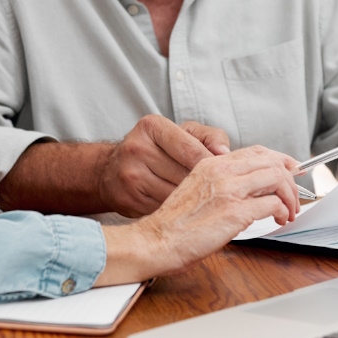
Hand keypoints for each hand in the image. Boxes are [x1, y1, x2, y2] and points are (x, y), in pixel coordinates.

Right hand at [94, 146, 298, 284]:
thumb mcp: (197, 189)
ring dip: (290, 195)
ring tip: (289, 211)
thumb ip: (221, 182)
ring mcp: (229, 190)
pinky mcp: (235, 211)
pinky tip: (279, 220)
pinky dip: (282, 211)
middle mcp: (221, 171)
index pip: (255, 151)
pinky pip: (273, 203)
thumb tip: (251, 188)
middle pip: (271, 161)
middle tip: (294, 196)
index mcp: (211, 163)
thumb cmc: (175, 222)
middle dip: (290, 178)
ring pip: (277, 178)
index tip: (290, 170)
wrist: (158, 239)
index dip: (279, 159)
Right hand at [98, 114, 230, 217]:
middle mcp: (137, 148)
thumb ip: (210, 137)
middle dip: (204, 185)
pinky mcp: (128, 198)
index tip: (226, 175)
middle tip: (218, 192)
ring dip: (192, 201)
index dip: (213, 165)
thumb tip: (225, 153)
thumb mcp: (182, 133)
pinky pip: (163, 209)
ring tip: (202, 201)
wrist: (111, 170)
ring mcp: (130, 175)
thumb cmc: (156, 149)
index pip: (191, 149)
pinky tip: (183, 208)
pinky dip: (176, 211)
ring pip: (176, 195)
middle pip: (184, 175)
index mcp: (152, 127)